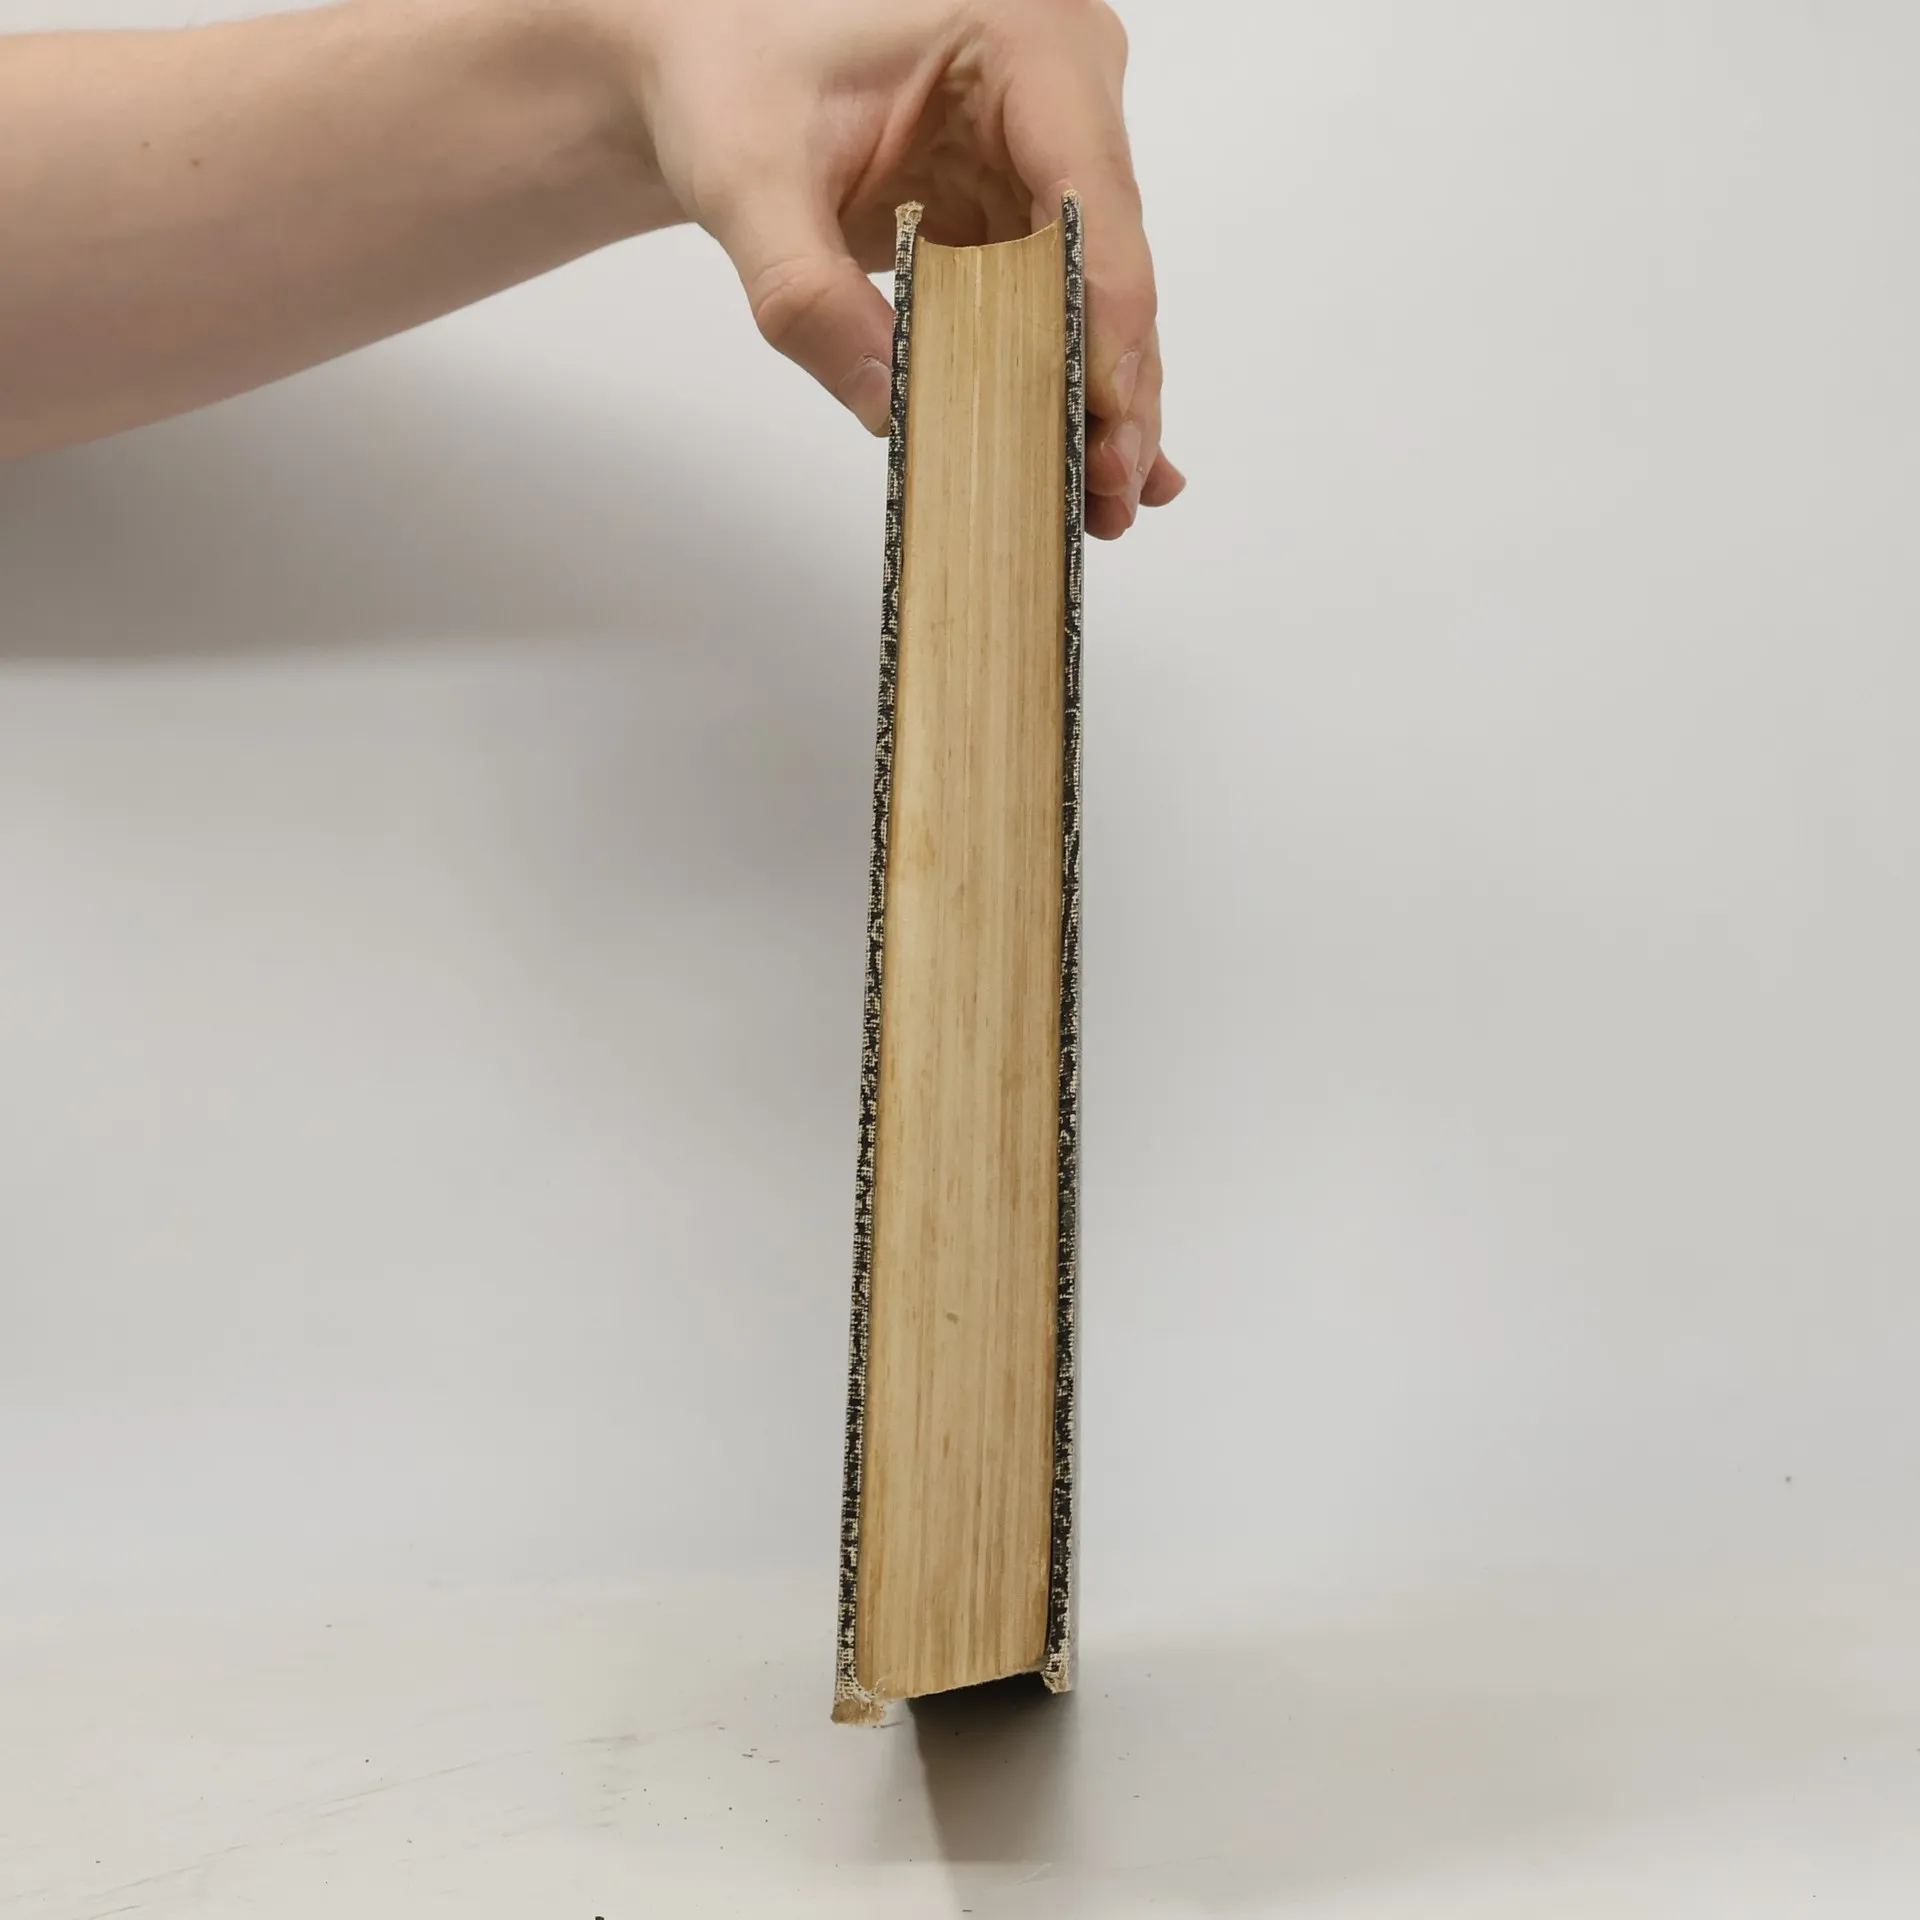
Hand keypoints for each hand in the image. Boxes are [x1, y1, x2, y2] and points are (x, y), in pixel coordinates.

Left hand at [613, 0, 1183, 537]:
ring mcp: (1047, 152)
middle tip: (1105, 492)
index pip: (1087, 199)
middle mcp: (1060, 90)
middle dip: (1110, 387)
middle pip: (1108, 261)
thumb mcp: (748, 178)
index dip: (1102, 321)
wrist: (706, 62)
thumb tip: (887, 404)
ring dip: (1094, 404)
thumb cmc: (729, 75)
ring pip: (1092, 297)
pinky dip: (1057, 383)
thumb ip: (806, 293)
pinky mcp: (1018, 209)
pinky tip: (1086, 459)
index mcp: (1021, 42)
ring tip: (1100, 504)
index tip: (1102, 421)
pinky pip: (1053, 307)